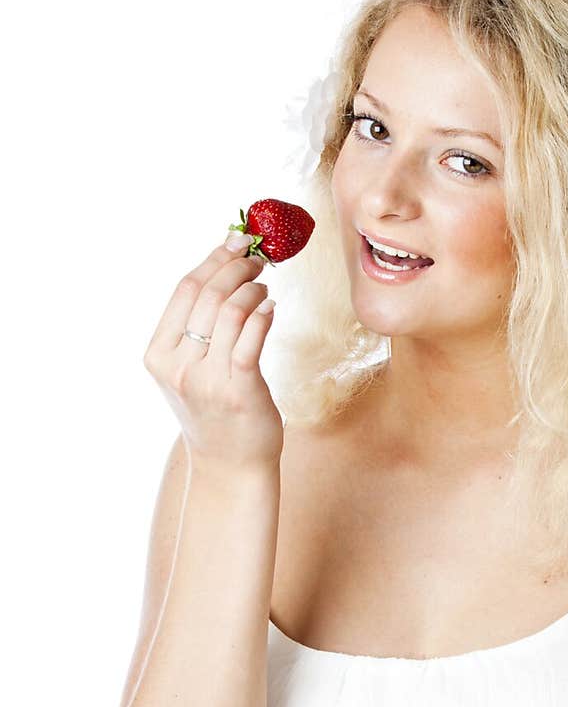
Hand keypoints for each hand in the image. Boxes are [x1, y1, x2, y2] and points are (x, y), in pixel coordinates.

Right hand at [143, 233, 282, 473]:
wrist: (228, 465)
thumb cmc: (214, 412)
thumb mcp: (190, 370)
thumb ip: (197, 329)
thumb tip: (224, 271)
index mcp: (158, 355)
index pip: (184, 290)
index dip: (212, 259)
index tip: (235, 241)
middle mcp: (178, 366)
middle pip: (207, 294)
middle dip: (236, 267)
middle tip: (257, 258)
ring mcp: (206, 379)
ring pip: (230, 311)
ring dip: (252, 289)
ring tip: (264, 287)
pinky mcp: (238, 389)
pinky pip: (251, 338)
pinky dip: (263, 314)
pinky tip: (270, 308)